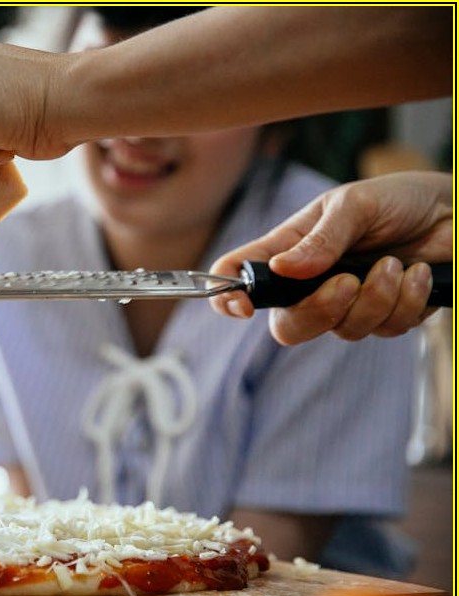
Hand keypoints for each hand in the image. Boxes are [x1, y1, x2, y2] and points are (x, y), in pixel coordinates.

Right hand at [210, 171, 451, 344]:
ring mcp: (347, 303)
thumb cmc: (398, 198)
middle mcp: (310, 283)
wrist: (454, 210)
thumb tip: (283, 269)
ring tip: (394, 264)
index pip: (238, 276)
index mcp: (288, 251)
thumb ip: (321, 239)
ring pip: (343, 330)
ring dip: (376, 299)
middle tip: (347, 283)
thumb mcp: (354, 204)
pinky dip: (406, 302)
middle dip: (319, 311)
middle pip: (288, 326)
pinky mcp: (386, 315)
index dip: (226, 296)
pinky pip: (386, 330)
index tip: (243, 307)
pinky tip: (418, 275)